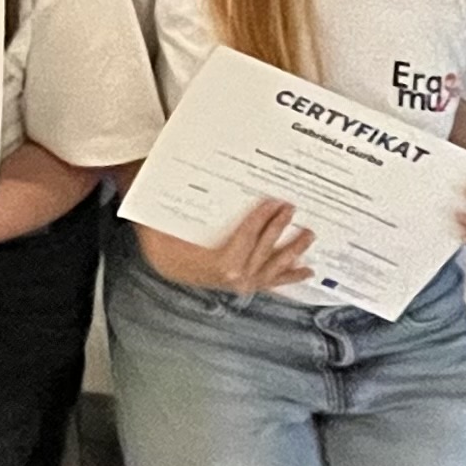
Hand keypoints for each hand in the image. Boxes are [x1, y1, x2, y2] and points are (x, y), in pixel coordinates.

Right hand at [137, 195, 316, 298]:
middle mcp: (231, 278)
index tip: (272, 202)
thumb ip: (167, 207)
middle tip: (291, 208)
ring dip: (292, 252)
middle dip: (278, 229)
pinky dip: (289, 276)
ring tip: (308, 235)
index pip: (243, 239)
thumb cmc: (162, 243)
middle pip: (261, 251)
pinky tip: (306, 270)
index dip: (259, 221)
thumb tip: (174, 182)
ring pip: (272, 268)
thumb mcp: (157, 225)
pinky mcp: (244, 283)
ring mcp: (240, 283)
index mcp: (215, 264)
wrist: (163, 264)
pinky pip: (270, 281)